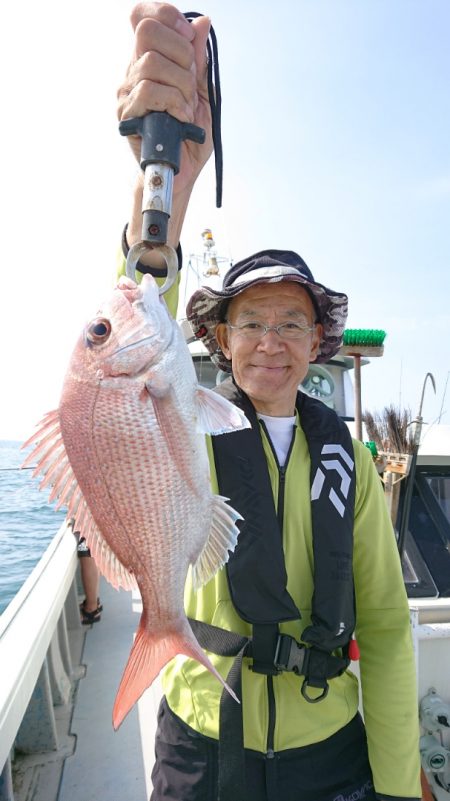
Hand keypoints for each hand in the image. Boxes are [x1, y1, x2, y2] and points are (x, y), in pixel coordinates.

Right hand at [117, 2, 212, 197]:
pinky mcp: (126, 114)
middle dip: (181, 53)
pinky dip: (173, 103)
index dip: (167, 16)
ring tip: (186, 109)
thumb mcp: (202, 92)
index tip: (188, 39)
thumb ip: (199, 60)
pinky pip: (149, 91)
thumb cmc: (189, 135)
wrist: (182, 171)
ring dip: (181, 87)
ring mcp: (127, 91)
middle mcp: (134, 71)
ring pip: (152, 63)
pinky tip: (179, 119)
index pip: (144, 15)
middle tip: (189, 83)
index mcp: (150, 59)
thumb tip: (201, 23)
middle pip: (148, 31)